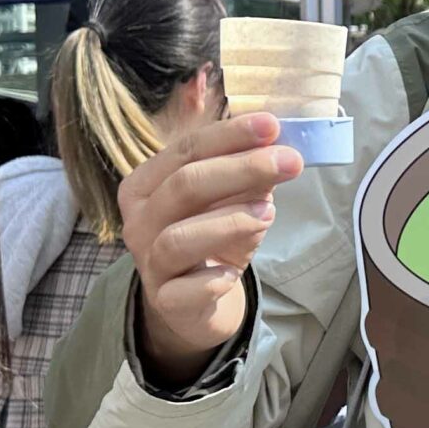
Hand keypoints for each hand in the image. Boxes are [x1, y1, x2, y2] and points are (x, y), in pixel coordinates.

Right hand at [118, 111, 304, 388]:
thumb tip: (276, 143)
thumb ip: (244, 170)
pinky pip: (185, 290)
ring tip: (269, 212)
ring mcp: (148, 262)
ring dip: (229, 221)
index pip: (185, 149)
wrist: (192, 302)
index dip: (229, 135)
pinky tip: (234, 273)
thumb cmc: (209, 237)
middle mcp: (139, 220)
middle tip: (289, 162)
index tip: (272, 125)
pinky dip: (213, 280)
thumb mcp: (227, 198)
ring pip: (179, 237)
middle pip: (184, 186)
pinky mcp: (165, 300)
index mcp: (146, 184)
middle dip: (241, 169)